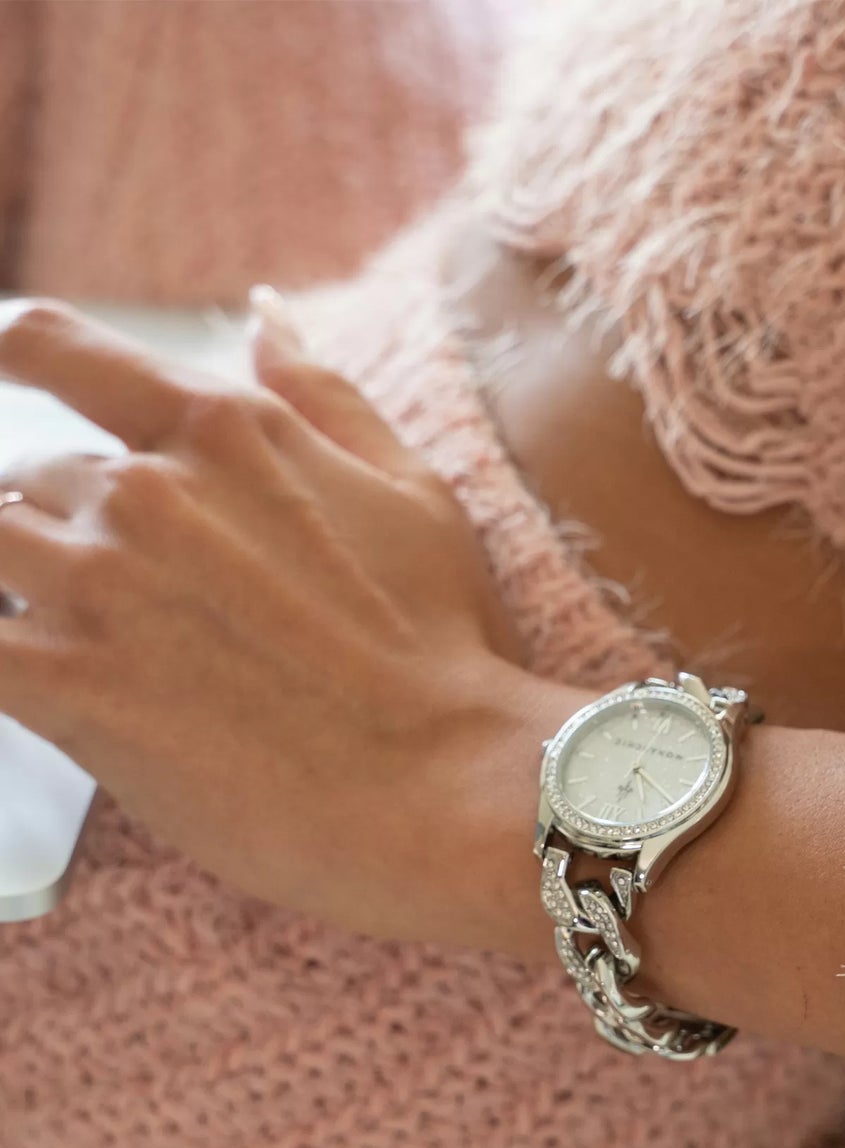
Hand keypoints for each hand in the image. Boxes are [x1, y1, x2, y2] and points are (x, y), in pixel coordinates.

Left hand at [0, 291, 541, 940]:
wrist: (442, 780)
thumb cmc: (444, 644)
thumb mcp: (413, 493)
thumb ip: (325, 395)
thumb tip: (264, 314)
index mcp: (222, 428)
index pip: (54, 347)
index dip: (21, 357)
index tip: (16, 379)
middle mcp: (144, 490)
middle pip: (36, 480)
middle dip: (79, 535)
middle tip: (160, 611)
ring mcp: (96, 585)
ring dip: (37, 594)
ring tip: (115, 653)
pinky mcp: (66, 684)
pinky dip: (3, 658)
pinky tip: (47, 681)